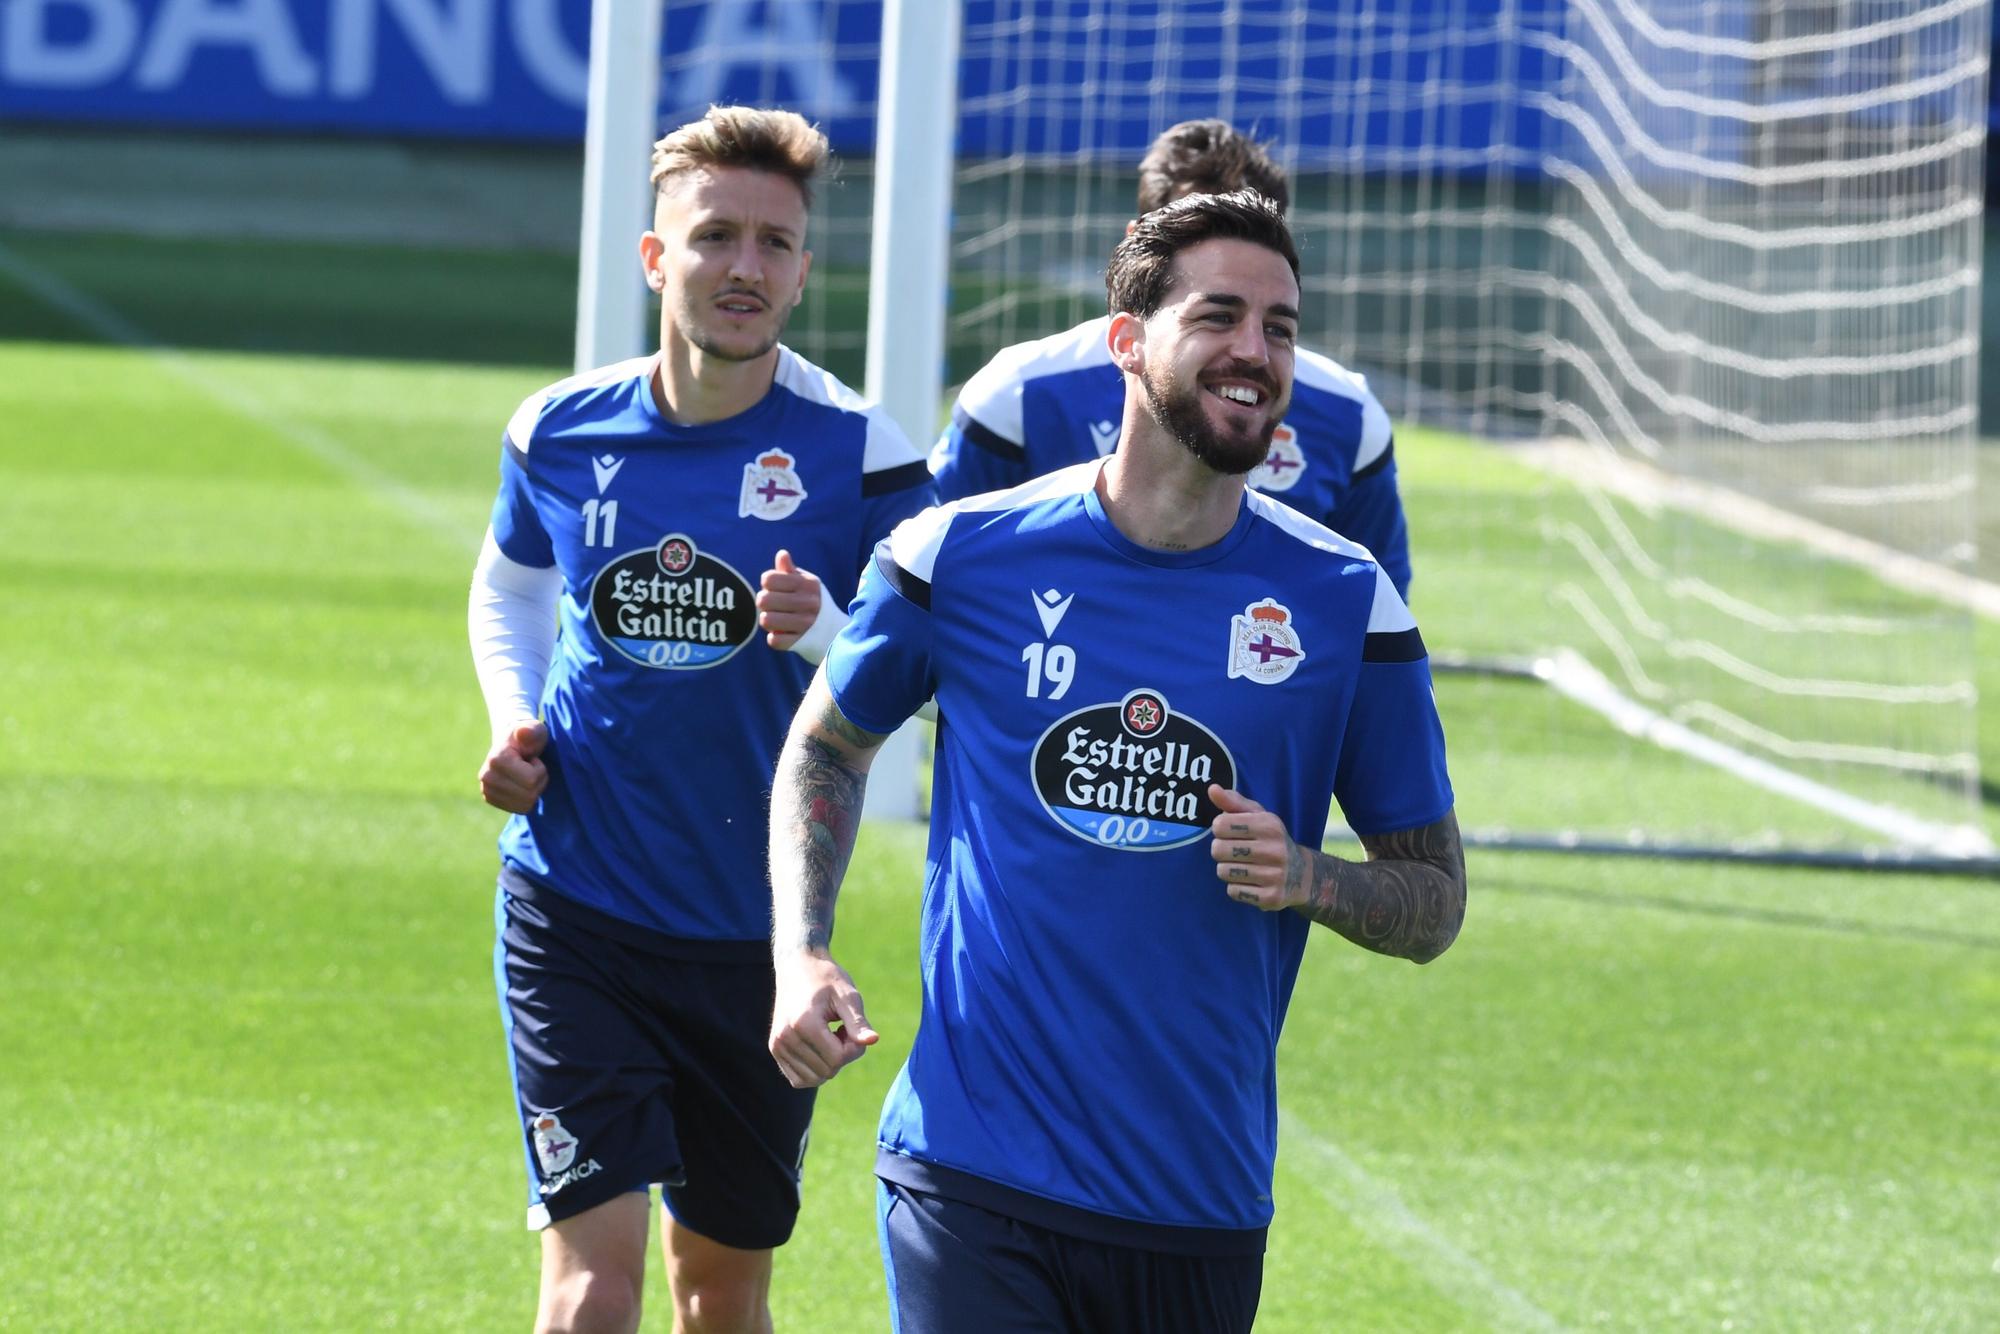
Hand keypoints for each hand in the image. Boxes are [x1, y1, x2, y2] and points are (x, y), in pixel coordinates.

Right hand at [479, 720, 548, 813]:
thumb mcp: (535, 730)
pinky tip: (522, 785)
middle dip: (539, 781)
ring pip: (526, 804)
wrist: (513, 744)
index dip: (540, 769)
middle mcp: (486, 776)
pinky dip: (528, 799)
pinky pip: (521, 809)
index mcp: (496, 759)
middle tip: (531, 767)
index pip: (531, 780)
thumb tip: (522, 732)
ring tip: (527, 775)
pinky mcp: (490, 799)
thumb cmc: (529, 737)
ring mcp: (486, 789)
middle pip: (529, 795)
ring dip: (534, 790)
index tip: (532, 759)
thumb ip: (532, 731)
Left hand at [757, 549, 822, 649]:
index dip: (767, 583)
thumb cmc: (813, 601)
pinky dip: (775, 637)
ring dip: (768, 620)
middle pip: (763, 600)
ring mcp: (805, 624)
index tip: (774, 587)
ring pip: (765, 620)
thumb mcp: (806, 582)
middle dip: (764, 603)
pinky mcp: (800, 643)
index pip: (768, 578)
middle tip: (773, 605)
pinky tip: (784, 633)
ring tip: (777, 619)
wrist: (835, 631)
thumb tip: (782, 554)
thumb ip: (790, 570)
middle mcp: (809, 603)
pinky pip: (774, 640)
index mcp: (808, 584)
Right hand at [769, 952, 878, 1088]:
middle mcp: (785, 1038)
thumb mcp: (847, 995)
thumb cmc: (826, 978)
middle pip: (826, 1071)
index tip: (853, 1028)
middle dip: (842, 1055)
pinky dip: (814, 1070)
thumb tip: (872, 1041)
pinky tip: (819, 1046)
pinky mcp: (775, 1049)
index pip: (837, 1059)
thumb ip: (858, 1021)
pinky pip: (798, 1079)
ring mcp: (777, 1045)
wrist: (797, 966)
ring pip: (812, 1079)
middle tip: (842, 1030)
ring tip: (829, 1037)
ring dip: (828, 1064)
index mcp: (804, 1023)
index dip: (854, 1048)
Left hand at [1208, 784, 1307, 911]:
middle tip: (1234, 852)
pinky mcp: (1271, 897)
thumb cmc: (1270, 840)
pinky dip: (1236, 887)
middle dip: (1220, 851)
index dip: (1220, 829)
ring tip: (1242, 867)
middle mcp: (1275, 850)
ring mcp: (1275, 875)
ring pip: (1223, 872)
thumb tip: (1212, 789)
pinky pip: (1233, 891)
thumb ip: (1233, 802)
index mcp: (1270, 825)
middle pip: (1218, 850)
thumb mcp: (1258, 817)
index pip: (1220, 824)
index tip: (1230, 832)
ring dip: (1227, 870)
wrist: (1301, 875)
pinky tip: (1250, 882)